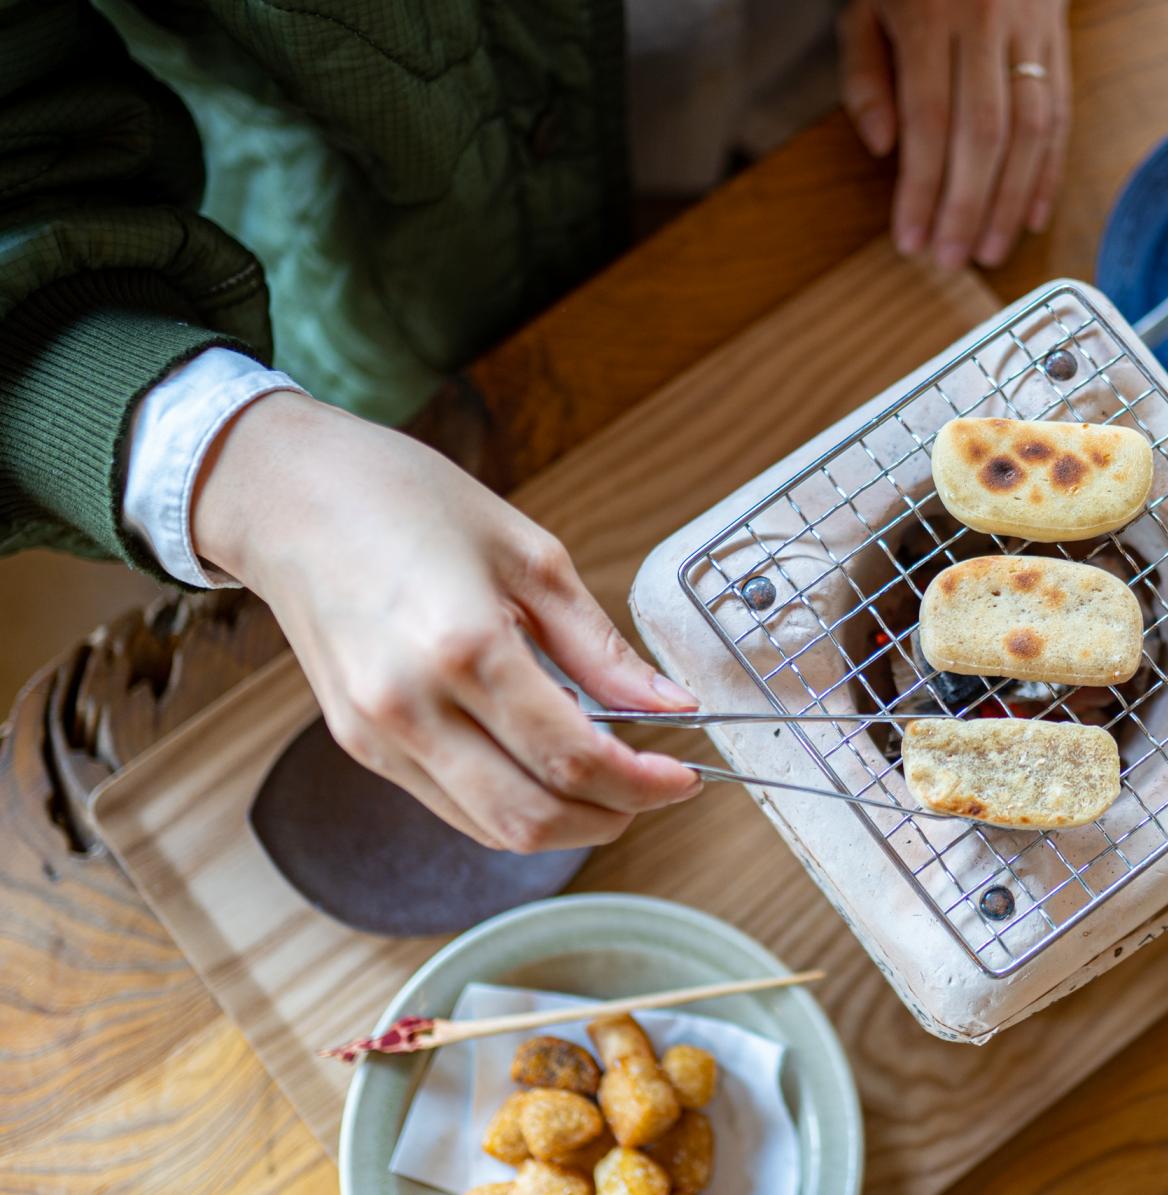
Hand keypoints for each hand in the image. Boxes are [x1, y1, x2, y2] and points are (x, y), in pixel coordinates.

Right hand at [193, 392, 700, 851]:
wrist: (289, 494)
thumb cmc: (407, 501)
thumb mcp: (530, 555)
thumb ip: (601, 646)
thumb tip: (672, 704)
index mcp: (465, 647)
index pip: (572, 757)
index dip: (642, 784)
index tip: (684, 777)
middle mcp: (411, 707)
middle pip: (530, 819)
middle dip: (610, 819)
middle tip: (653, 791)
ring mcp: (376, 736)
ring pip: (488, 828)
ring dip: (561, 824)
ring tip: (607, 779)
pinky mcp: (357, 745)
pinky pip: (450, 805)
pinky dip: (509, 803)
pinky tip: (542, 764)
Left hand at [838, 0, 1070, 268]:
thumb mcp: (865, 7)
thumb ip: (865, 76)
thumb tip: (885, 149)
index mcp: (928, 18)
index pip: (928, 122)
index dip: (921, 188)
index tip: (909, 240)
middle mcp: (984, 26)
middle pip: (983, 135)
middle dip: (967, 207)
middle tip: (950, 259)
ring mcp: (1029, 33)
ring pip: (1030, 130)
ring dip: (1012, 201)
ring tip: (991, 252)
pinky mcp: (1058, 40)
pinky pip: (1061, 113)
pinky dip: (1050, 170)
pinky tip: (1035, 215)